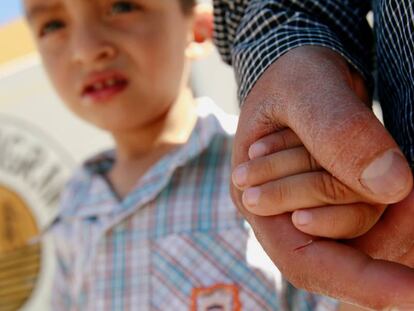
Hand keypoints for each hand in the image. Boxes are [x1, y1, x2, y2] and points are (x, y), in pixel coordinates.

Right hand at [231, 45, 413, 308]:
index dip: (355, 280)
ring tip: (352, 129)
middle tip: (370, 154)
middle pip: (341, 243)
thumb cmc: (291, 78)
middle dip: (359, 198)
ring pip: (366, 224)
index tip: (411, 293)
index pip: (303, 258)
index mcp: (255, 198)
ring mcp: (315, 207)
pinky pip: (378, 205)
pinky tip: (379, 155)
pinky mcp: (342, 197)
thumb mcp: (304, 88)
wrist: (301, 75)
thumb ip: (337, 130)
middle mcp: (284, 214)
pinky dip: (391, 184)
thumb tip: (391, 185)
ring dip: (372, 180)